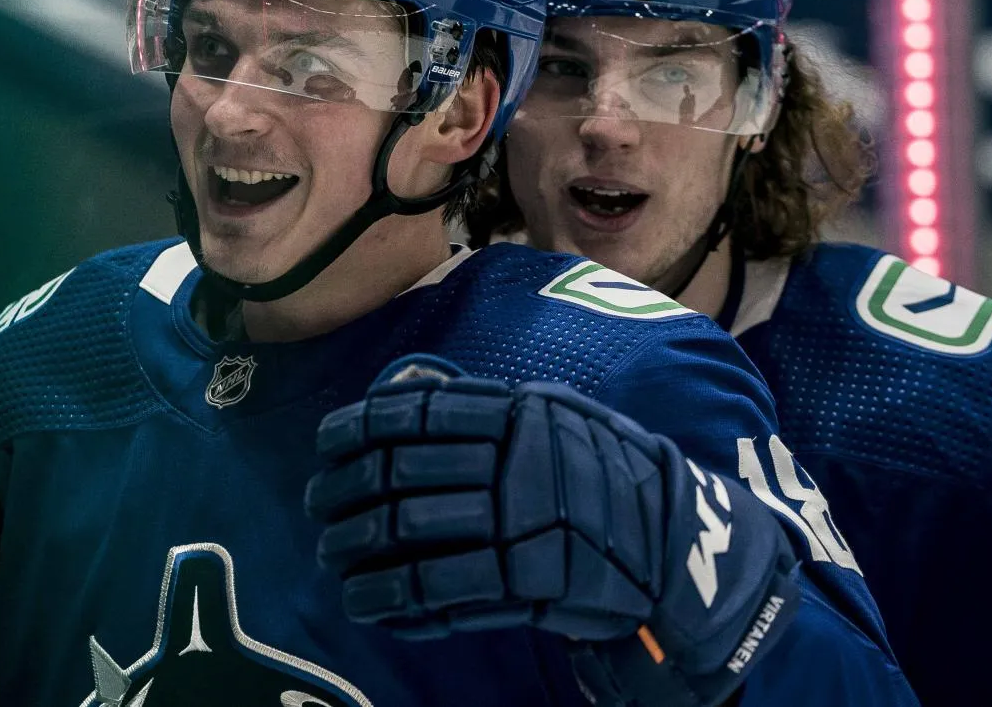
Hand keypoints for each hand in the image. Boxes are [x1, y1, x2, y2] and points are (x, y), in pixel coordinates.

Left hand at [306, 355, 799, 704]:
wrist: (672, 541)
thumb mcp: (559, 416)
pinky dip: (392, 594)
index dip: (362, 427)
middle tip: (319, 503)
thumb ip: (491, 407)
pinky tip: (363, 598)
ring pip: (412, 530)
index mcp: (524, 413)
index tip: (327, 442)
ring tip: (332, 552)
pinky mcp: (530, 584)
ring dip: (357, 544)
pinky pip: (442, 589)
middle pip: (403, 471)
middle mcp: (519, 462)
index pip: (422, 413)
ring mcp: (524, 524)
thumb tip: (406, 394)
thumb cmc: (603, 473)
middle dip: (346, 489)